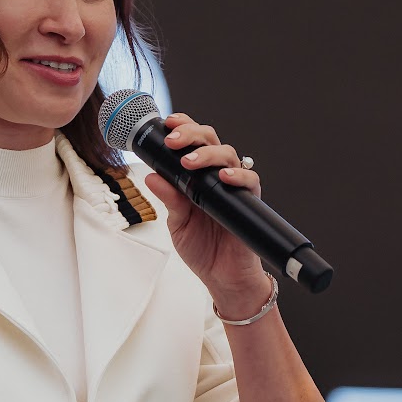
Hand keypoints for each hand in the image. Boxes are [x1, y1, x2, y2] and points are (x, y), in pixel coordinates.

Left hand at [137, 112, 273, 311]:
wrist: (222, 277)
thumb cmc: (202, 249)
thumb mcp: (177, 223)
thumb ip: (169, 199)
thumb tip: (152, 176)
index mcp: (197, 177)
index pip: (192, 142)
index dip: (183, 127)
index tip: (167, 124)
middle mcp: (215, 176)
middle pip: (211, 139)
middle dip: (191, 133)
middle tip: (174, 141)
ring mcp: (233, 187)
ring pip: (228, 154)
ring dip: (207, 153)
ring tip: (189, 162)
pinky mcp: (248, 201)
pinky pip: (249, 180)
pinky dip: (237, 175)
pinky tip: (222, 176)